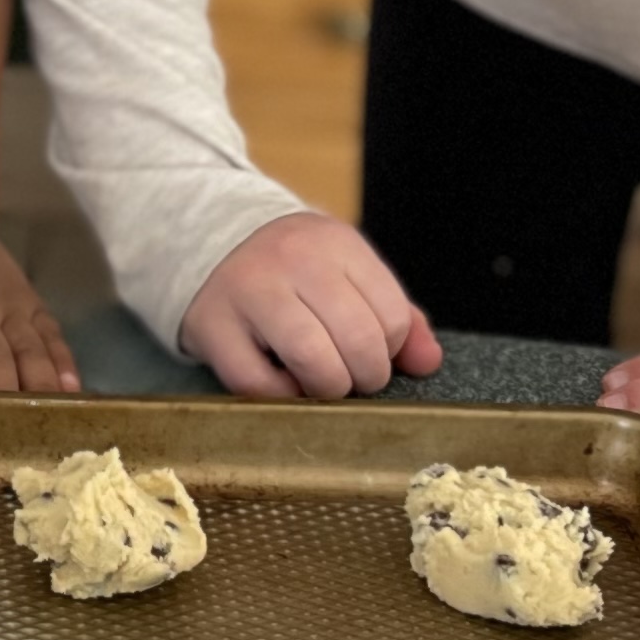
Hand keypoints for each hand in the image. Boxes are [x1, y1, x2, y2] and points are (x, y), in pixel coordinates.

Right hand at [182, 212, 442, 399]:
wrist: (212, 244)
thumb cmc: (296, 273)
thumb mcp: (349, 276)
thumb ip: (396, 317)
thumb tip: (429, 362)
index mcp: (335, 242)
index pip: (391, 316)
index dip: (390, 350)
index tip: (371, 352)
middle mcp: (292, 258)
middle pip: (357, 338)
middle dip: (366, 376)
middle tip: (353, 378)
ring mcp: (247, 289)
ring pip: (311, 359)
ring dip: (329, 388)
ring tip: (324, 385)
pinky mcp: (211, 323)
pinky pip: (257, 382)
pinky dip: (281, 397)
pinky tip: (285, 384)